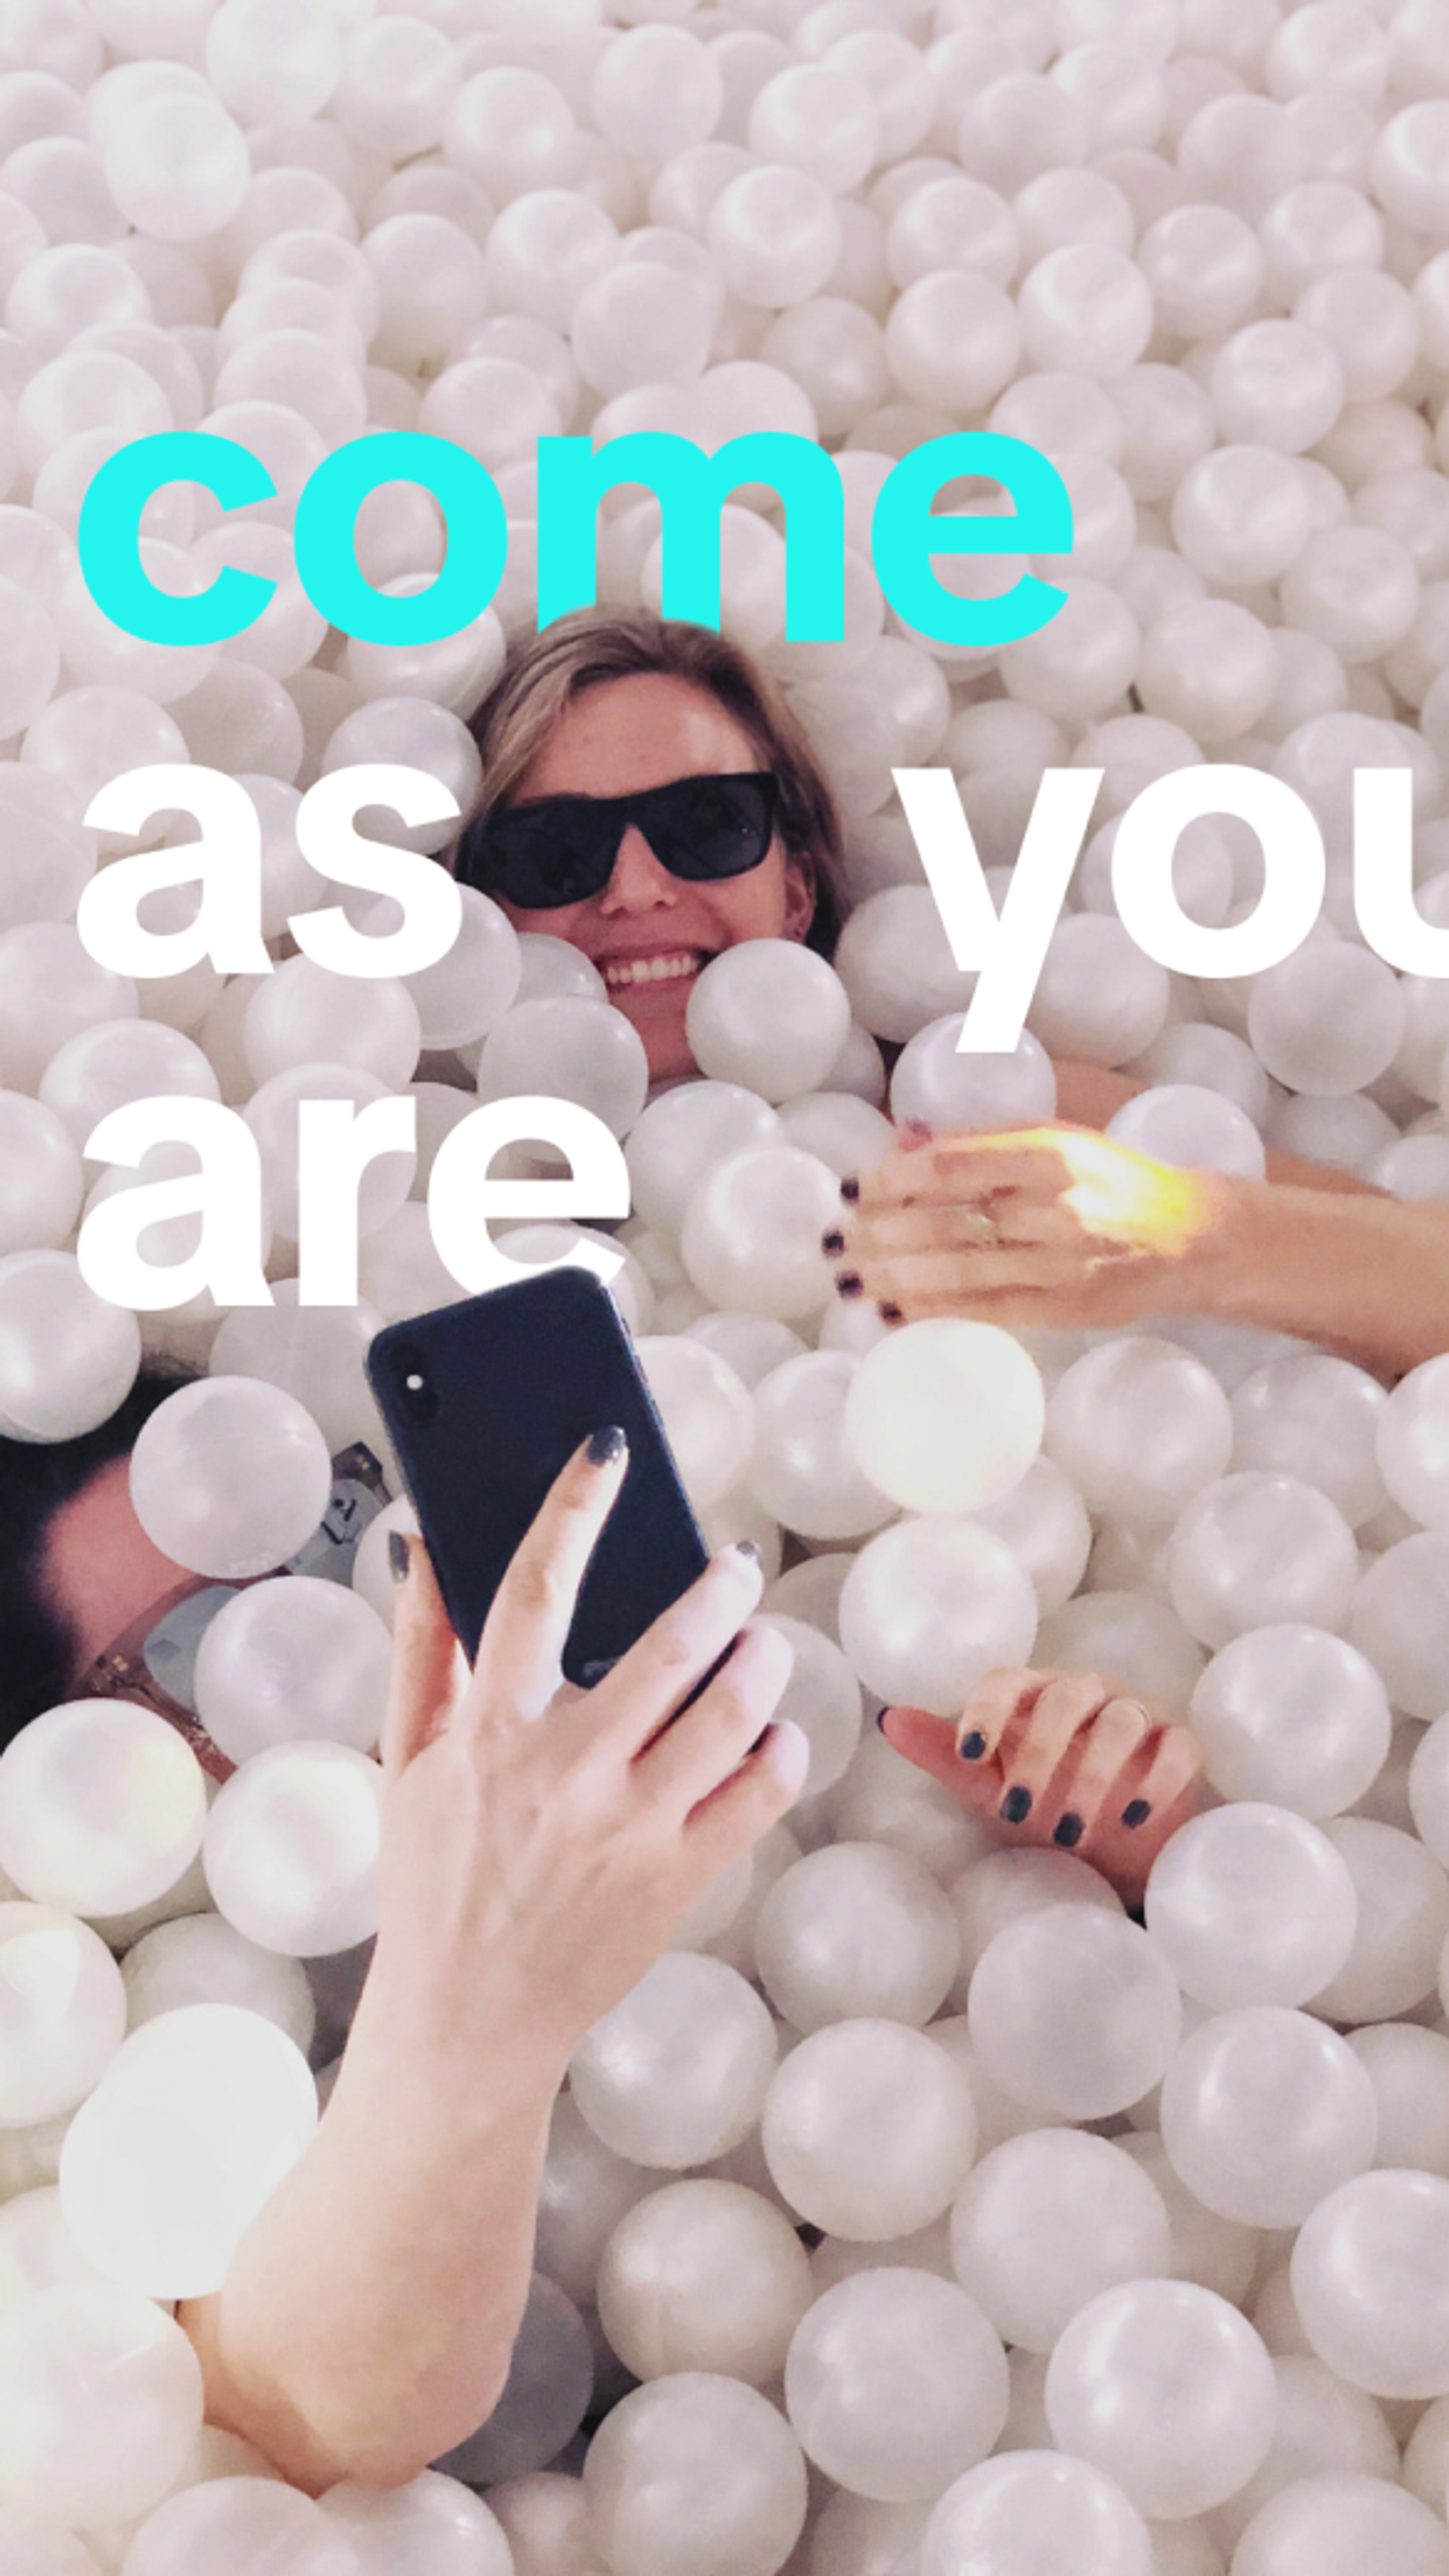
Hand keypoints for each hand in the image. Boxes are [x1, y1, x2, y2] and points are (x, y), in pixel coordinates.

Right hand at [356, 1434, 808, 2083]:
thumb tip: (421, 1543)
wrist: (464, 2023)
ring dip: (762, 1655)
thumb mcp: (405, 1762)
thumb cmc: (431, 1881)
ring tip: (761, 1640)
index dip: (572, 1509)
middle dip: (719, 1584)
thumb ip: (420, 1650)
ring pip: (732, 1708)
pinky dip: (781, 1748)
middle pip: (669, 1642)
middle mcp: (566, 1772)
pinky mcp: (679, 1879)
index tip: (608, 1450)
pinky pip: (760, 1793)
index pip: (532, 1589)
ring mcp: (630, 1827)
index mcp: (491, 1734)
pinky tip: (771, 1732)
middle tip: (734, 1564)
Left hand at [829, 1123, 1232, 1331]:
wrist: (1193, 1237)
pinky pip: (985, 1311)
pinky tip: (890, 1310)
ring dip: (892, 1276)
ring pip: (958, 1269)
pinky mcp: (1065, 1307)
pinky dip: (932, 1311)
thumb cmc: (1114, 1180)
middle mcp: (1055, 1206)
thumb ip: (982, 1140)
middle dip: (878, 1233)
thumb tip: (906, 1136)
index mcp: (1050, 1153)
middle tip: (833, 1240)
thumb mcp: (1058, 1140)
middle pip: (946, 1221)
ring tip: (848, 1278)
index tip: (851, 1188)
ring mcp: (1060, 1261)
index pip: (951, 1166)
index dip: (891, 1180)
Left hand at [880, 1667, 1202, 1905]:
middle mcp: (1088, 1693)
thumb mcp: (985, 1785)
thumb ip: (945, 1752)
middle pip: (1065, 1698)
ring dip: (1094, 1777)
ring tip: (1072, 1833)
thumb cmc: (1040, 1802)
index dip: (986, 1709)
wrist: (1108, 1847)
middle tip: (1021, 1811)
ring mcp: (1137, 1715)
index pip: (1008, 1681)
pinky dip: (1158, 1782)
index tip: (967, 1752)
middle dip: (1040, 1753)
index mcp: (1035, 1693)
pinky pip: (1177, 1750)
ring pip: (1120, 1723)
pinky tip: (1135, 1817)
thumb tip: (889, 1718)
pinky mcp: (1178, 1747)